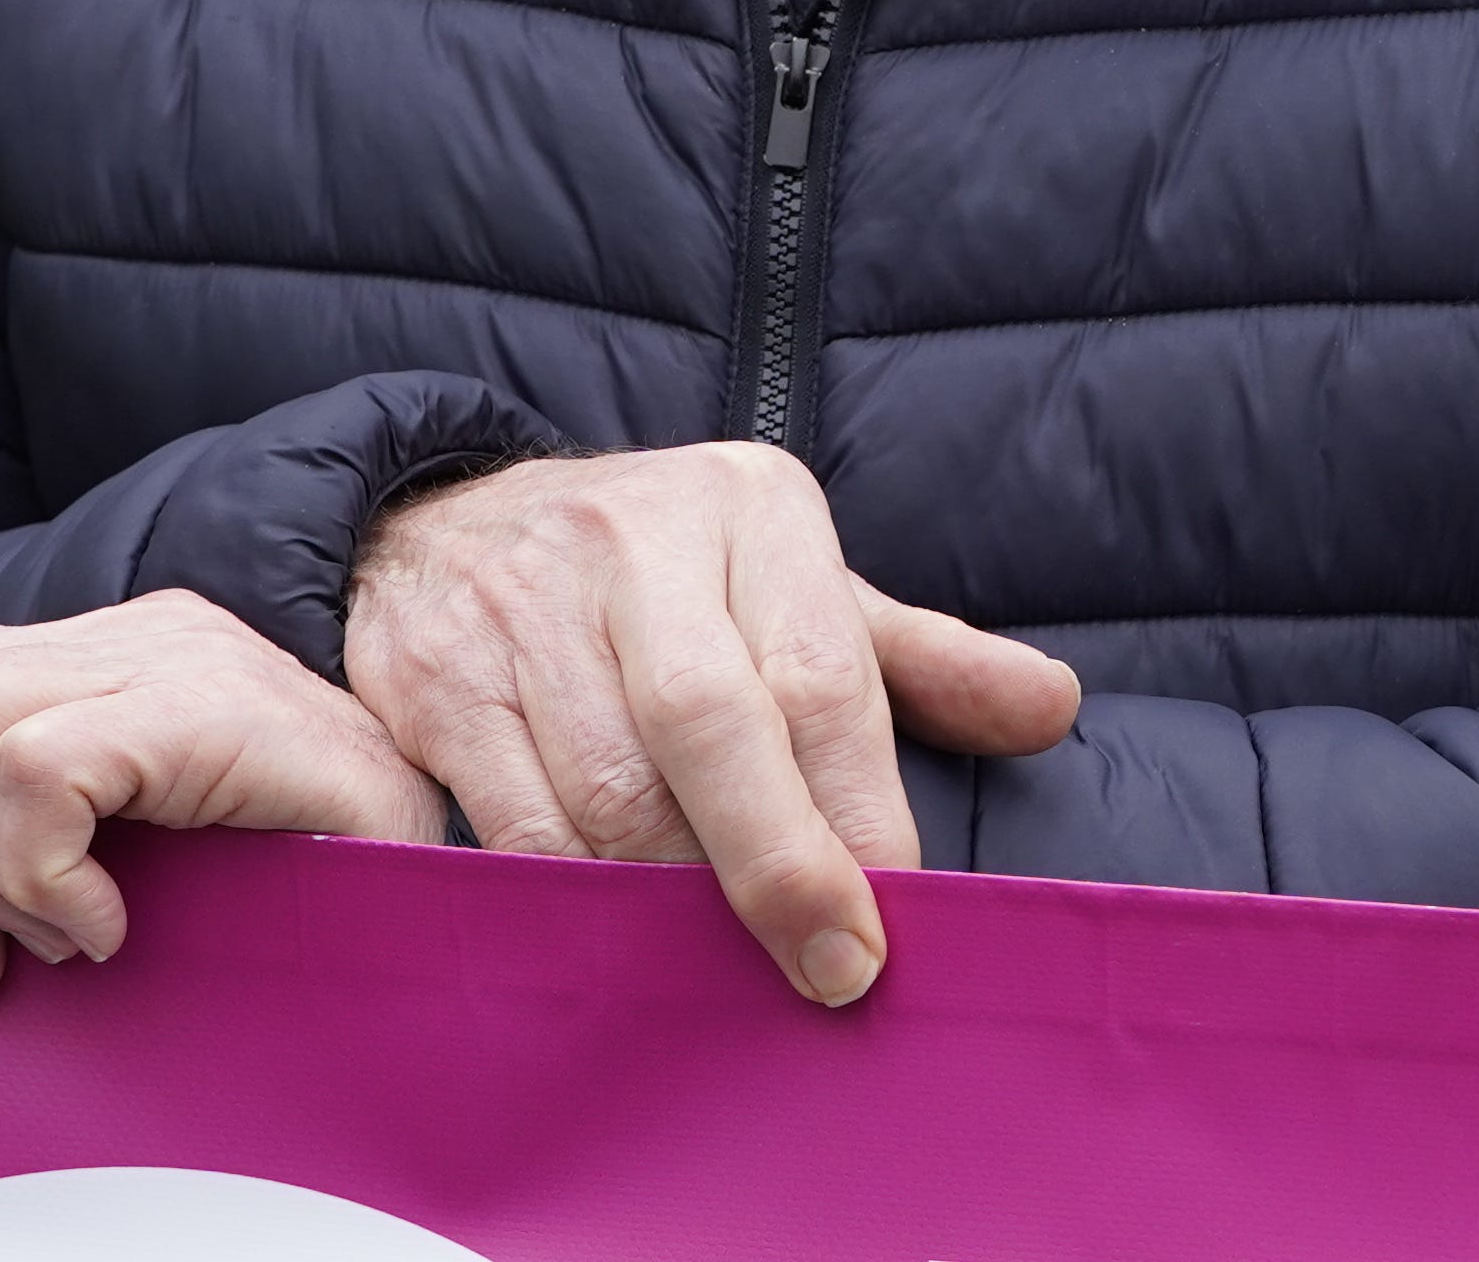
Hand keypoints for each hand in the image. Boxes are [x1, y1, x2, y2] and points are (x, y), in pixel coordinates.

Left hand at [0, 589, 443, 1002]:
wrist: (451, 882)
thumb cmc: (297, 891)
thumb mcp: (133, 853)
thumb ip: (19, 836)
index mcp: (100, 655)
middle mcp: (130, 633)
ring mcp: (173, 658)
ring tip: (46, 946)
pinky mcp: (206, 706)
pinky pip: (42, 770)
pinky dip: (42, 875)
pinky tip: (106, 927)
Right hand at [344, 443, 1081, 1006]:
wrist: (436, 521)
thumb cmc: (661, 581)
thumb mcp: (796, 586)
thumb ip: (920, 660)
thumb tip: (1052, 709)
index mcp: (747, 507)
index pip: (819, 674)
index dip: (858, 813)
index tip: (886, 923)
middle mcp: (631, 542)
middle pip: (710, 727)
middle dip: (774, 864)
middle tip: (828, 971)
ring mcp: (517, 607)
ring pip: (603, 796)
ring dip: (666, 897)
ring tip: (710, 956)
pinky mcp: (426, 680)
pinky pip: (501, 827)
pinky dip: (556, 898)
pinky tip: (598, 932)